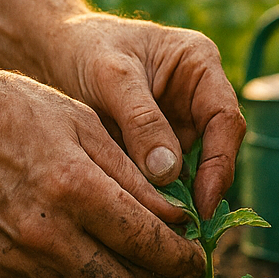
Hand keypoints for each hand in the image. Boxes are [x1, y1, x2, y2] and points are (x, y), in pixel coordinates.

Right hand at [0, 66, 205, 277]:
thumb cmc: (18, 114)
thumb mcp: (87, 126)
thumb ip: (136, 177)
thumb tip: (180, 220)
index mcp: (76, 189)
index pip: (150, 245)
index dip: (184, 260)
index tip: (199, 260)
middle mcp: (47, 234)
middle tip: (168, 261)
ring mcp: (19, 259)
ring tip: (132, 261)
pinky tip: (87, 255)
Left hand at [50, 14, 245, 217]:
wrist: (53, 49)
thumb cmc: (85, 48)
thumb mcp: (111, 76)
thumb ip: (141, 120)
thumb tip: (168, 173)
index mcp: (201, 65)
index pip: (225, 118)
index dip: (220, 162)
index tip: (203, 200)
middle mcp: (199, 96)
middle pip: (216, 148)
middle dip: (204, 187)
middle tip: (187, 226)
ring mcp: (181, 122)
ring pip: (192, 168)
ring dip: (181, 197)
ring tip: (165, 229)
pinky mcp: (159, 144)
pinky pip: (165, 176)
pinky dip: (157, 196)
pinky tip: (146, 218)